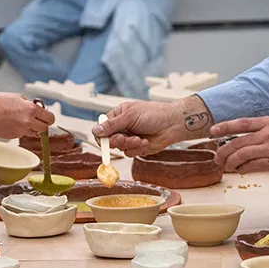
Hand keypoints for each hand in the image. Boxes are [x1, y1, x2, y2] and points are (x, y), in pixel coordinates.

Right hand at [0, 93, 54, 137]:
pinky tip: (12, 123)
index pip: (50, 118)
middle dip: (41, 124)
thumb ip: (30, 104)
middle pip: (44, 128)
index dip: (48, 117)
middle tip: (36, 119)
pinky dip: (20, 130)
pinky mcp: (13, 137)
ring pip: (33, 133)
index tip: (46, 117)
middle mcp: (28, 122)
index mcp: (31, 110)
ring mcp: (21, 131)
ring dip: (31, 128)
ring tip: (20, 120)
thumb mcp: (18, 97)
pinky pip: (22, 134)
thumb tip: (37, 109)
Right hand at [93, 96, 210, 156]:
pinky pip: (129, 153)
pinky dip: (137, 148)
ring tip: (140, 138)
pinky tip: (145, 142)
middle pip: (108, 140)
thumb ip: (112, 125)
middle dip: (117, 140)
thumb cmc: (154, 114)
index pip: (101, 128)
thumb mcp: (130, 116)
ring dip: (129, 144)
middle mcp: (122, 127)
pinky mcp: (136, 148)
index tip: (105, 139)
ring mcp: (129, 138)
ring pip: (119, 148)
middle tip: (124, 138)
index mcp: (118, 116)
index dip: (101, 135)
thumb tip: (95, 130)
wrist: (172, 124)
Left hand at [212, 117, 268, 174]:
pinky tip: (240, 171)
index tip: (213, 130)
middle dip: (223, 150)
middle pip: (238, 141)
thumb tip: (251, 139)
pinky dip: (243, 169)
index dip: (225, 126)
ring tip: (226, 167)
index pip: (242, 123)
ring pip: (242, 154)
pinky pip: (252, 166)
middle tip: (217, 157)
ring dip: (230, 162)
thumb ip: (267, 131)